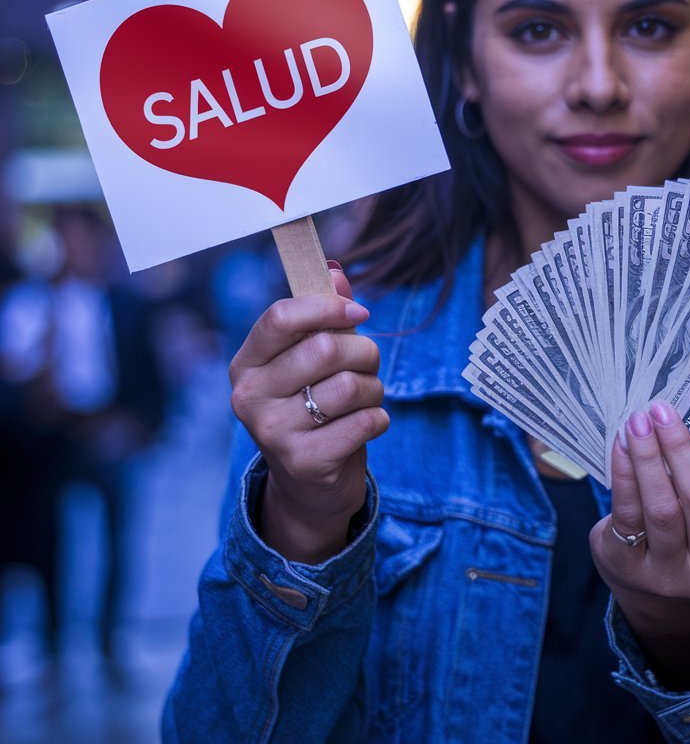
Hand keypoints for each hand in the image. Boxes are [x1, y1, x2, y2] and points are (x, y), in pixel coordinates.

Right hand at [230, 267, 386, 562]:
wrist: (310, 482)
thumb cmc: (314, 404)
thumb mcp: (314, 357)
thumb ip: (324, 314)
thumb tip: (334, 272)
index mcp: (247, 362)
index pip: (281, 316)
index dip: (328, 308)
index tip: (359, 314)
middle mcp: (248, 397)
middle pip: (325, 348)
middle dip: (363, 352)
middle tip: (366, 366)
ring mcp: (272, 433)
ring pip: (349, 386)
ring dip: (373, 388)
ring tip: (364, 399)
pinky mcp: (303, 462)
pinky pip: (364, 422)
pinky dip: (378, 418)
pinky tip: (367, 425)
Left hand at [590, 401, 689, 688]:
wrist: (651, 592)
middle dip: (680, 447)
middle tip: (662, 410)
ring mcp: (670, 575)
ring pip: (662, 507)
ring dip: (648, 456)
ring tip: (638, 422)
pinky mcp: (630, 568)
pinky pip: (627, 513)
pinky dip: (624, 473)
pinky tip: (621, 444)